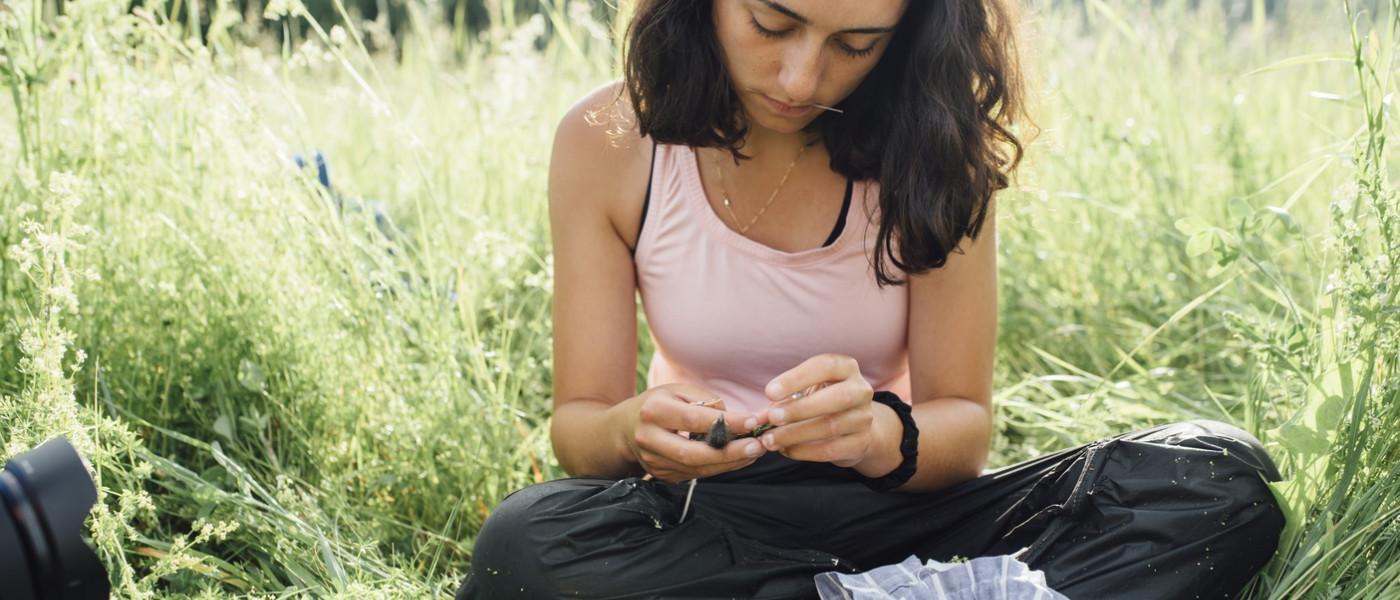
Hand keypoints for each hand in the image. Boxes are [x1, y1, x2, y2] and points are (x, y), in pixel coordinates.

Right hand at [619, 383, 767, 482]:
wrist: (625, 429)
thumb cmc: (659, 404)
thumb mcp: (677, 390)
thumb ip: (705, 399)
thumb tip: (733, 417)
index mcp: (653, 411)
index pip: (694, 420)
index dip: (725, 423)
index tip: (753, 421)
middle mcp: (649, 439)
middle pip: (693, 453)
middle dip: (730, 452)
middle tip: (758, 446)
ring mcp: (654, 462)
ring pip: (696, 469)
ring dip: (730, 463)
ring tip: (755, 452)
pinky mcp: (662, 476)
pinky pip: (696, 475)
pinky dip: (720, 468)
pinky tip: (739, 458)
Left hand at [757, 354, 884, 470]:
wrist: (853, 425)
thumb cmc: (821, 400)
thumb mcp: (804, 391)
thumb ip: (782, 401)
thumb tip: (757, 418)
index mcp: (846, 368)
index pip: (825, 366)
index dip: (797, 378)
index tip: (770, 392)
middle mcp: (861, 390)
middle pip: (837, 397)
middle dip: (800, 409)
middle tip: (772, 418)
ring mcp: (864, 418)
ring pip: (831, 426)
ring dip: (796, 434)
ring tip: (771, 439)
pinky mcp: (861, 443)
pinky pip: (832, 449)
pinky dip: (805, 451)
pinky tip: (786, 450)